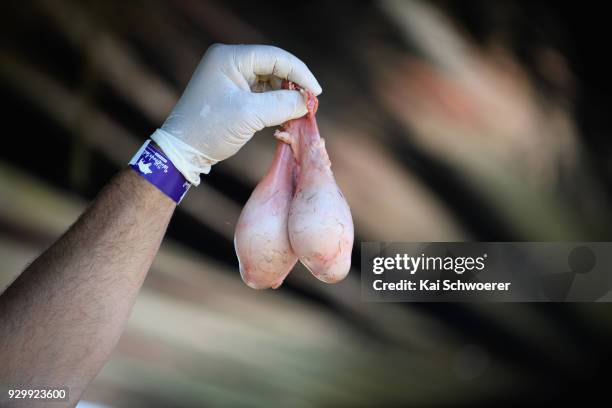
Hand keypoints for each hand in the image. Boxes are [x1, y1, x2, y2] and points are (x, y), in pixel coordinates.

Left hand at [151, 44, 321, 184]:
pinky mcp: (233, 93)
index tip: (316, 93)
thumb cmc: (210, 129)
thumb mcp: (250, 116)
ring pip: (270, 81)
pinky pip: (262, 93)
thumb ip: (282, 104)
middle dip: (294, 85)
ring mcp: (231, 77)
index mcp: (230, 58)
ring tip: (299, 113)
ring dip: (285, 96)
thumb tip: (307, 102)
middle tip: (310, 105)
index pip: (275, 57)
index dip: (300, 73)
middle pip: (274, 67)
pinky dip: (275, 104)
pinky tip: (286, 116)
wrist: (183, 151)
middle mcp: (230, 62)